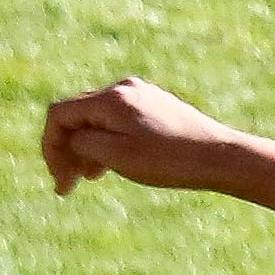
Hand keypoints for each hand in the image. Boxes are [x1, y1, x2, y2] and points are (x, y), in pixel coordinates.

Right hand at [41, 78, 255, 195]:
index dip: (51, 148)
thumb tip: (71, 137)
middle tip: (67, 185)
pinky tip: (109, 166)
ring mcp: (143, 96)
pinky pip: (119, 123)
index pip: (60, 115)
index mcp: (111, 98)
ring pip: (98, 120)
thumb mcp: (117, 156)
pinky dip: (108, 143)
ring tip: (88, 178)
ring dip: (86, 149)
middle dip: (67, 150)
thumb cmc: (170, 160)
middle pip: (78, 116)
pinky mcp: (157, 107)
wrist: (223, 157)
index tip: (59, 180)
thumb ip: (83, 143)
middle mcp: (125, 89)